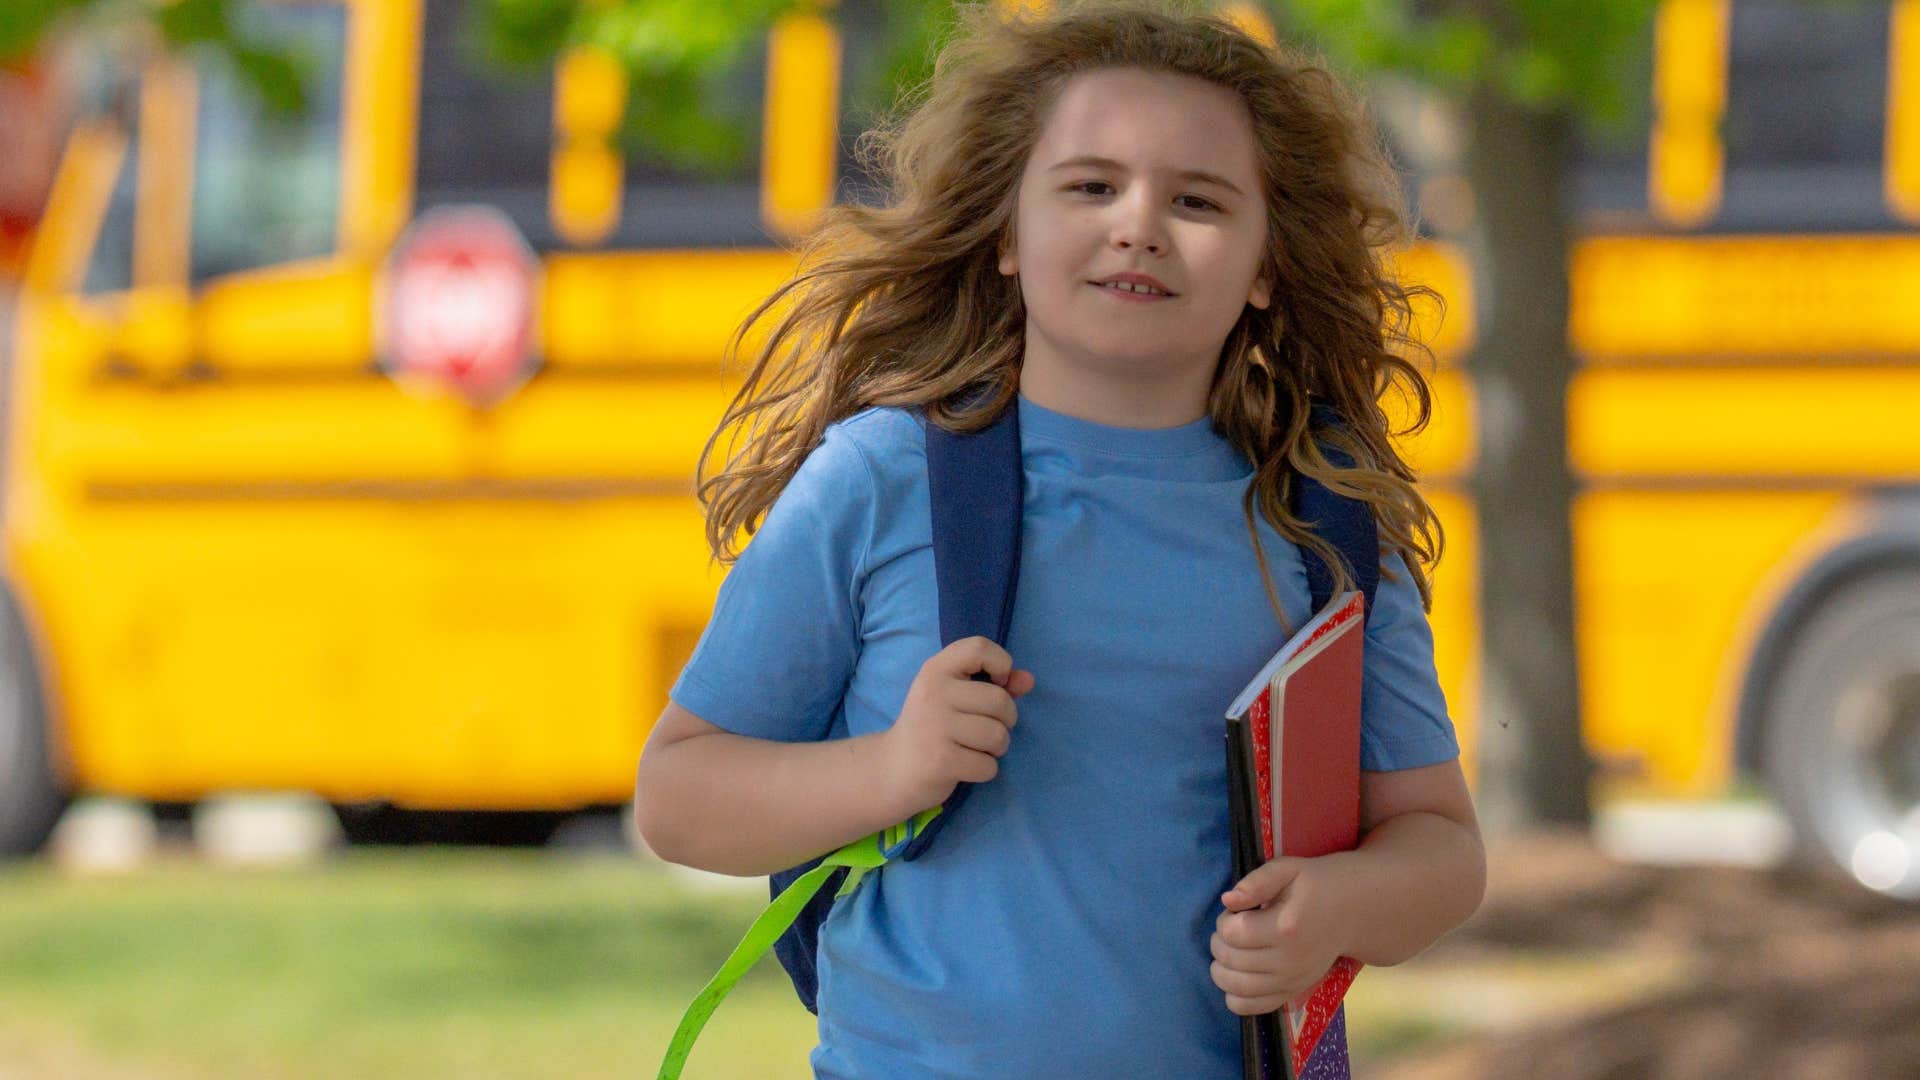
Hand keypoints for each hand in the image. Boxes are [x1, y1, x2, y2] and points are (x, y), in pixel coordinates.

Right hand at [877, 637, 1034, 816]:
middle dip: (1006, 720)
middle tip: (987, 728)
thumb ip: (996, 684)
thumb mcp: (957, 697)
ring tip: (976, 748)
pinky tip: (965, 766)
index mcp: (935, 670)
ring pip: (998, 735)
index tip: (996, 684)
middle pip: (1000, 700)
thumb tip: (1028, 680)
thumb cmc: (933, 727)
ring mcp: (934, 727)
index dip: (1001, 664)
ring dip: (996, 748)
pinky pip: (988, 766)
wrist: (893, 769)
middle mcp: (933, 693)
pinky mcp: (940, 760)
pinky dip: (985, 770)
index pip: (979, 648)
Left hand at [1210, 855, 1357, 1016]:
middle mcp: (1290, 960)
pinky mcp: (1293, 992)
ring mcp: (1292, 981)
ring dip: (1220, 970)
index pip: (1232, 932)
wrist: (1351, 912)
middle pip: (1231, 960)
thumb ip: (1256, 882)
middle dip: (1218, 942)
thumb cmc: (1315, 885)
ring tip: (1227, 952)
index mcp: (1286, 927)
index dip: (1224, 919)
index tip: (1235, 911)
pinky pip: (1253, 1007)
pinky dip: (1234, 997)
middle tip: (1229, 929)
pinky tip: (1236, 977)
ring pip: (1237, 988)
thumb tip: (1227, 900)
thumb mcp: (1288, 870)